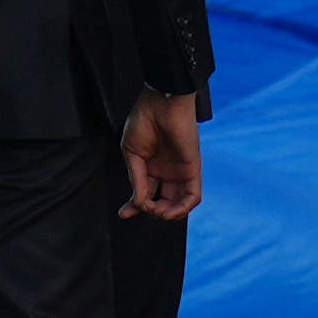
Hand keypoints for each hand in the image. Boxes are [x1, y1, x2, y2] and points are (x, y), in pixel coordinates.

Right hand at [122, 95, 198, 220]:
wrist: (161, 103)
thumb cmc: (144, 120)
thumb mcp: (132, 153)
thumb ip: (136, 179)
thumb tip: (138, 202)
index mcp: (151, 167)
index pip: (146, 194)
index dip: (135, 206)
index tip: (124, 213)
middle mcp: (166, 172)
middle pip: (163, 203)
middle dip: (152, 211)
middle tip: (142, 207)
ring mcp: (180, 171)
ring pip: (179, 204)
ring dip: (167, 214)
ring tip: (156, 210)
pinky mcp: (192, 169)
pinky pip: (193, 196)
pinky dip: (182, 208)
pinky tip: (169, 210)